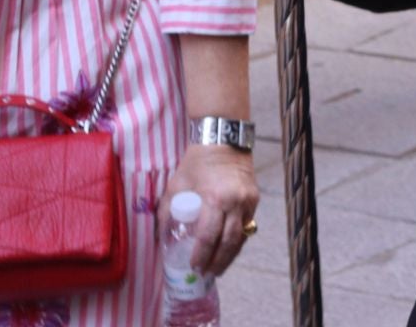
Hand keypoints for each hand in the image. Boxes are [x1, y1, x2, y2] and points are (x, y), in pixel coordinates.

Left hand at [160, 143, 258, 277]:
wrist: (222, 141)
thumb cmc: (196, 164)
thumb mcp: (175, 187)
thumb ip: (167, 213)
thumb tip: (161, 238)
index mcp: (214, 199)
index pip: (208, 236)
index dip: (201, 255)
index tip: (194, 267)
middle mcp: (235, 202)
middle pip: (228, 242)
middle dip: (217, 261)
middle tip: (206, 274)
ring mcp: (248, 201)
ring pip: (241, 236)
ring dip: (230, 255)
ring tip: (218, 268)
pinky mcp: (254, 198)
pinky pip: (247, 225)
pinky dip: (238, 239)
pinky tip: (229, 248)